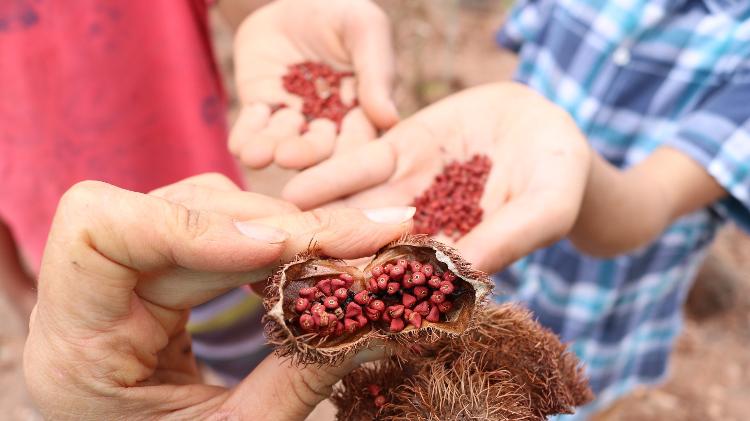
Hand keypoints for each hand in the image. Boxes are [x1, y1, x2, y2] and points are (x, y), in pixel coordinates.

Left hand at [24, 173, 412, 419]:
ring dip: (282, 227)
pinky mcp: (159, 281)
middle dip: (279, 227)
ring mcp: (124, 283)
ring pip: (202, 209)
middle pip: (175, 212)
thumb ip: (302, 378)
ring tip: (352, 245)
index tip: (280, 247)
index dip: (192, 224)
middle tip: (368, 236)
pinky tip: (314, 256)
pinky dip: (272, 241)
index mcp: (76, 345)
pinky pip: (216, 233)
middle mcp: (91, 298)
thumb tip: (384, 321)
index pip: (100, 231)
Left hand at [229, 0, 397, 169]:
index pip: (360, 142)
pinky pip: (250, 132)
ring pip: (281, 144)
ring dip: (269, 150)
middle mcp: (328, 125)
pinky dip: (246, 137)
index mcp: (362, 113)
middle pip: (319, 149)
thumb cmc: (341, 13)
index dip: (350, 152)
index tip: (341, 156)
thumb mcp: (366, 30)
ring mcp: (292, 120)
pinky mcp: (260, 111)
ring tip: (258, 154)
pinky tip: (246, 134)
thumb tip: (390, 120)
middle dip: (304, 154)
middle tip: (288, 156)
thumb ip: (377, 72)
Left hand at [282, 83, 590, 273]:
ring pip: (356, 212)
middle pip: (371, 253)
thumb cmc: (559, 177)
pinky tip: (296, 189)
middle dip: (333, 267)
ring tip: (278, 240)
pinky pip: (360, 165)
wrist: (545, 124)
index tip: (344, 311)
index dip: (380, 297)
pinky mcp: (395, 151)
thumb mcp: (545, 207)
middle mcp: (420, 230)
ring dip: (318, 225)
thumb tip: (467, 276)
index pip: (414, 284)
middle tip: (288, 285)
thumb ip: (508, 237)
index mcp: (454, 258)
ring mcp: (403, 191)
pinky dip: (331, 177)